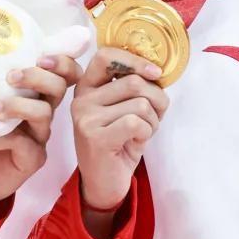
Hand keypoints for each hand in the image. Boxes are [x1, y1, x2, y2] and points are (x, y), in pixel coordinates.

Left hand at [0, 55, 79, 205]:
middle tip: (11, 76)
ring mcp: (39, 135)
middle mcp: (41, 110)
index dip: (62, 60)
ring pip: (44, 113)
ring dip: (17, 105)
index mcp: (31, 91)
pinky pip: (24, 144)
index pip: (62, 71)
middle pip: (60, 86)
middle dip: (39, 76)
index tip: (40, 54)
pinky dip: (1, 139)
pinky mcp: (33, 158)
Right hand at [71, 48, 168, 213]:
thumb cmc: (120, 143)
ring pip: (140, 103)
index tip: (155, 73)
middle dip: (156, 100)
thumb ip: (134, 87)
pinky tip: (135, 143)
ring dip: (152, 120)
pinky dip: (147, 133)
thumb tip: (157, 70)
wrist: (105, 184)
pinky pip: (137, 122)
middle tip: (153, 118)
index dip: (135, 60)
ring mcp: (85, 118)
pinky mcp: (95, 137)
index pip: (106, 55)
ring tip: (141, 133)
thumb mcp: (124, 109)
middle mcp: (81, 100)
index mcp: (87, 87)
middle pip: (133, 81)